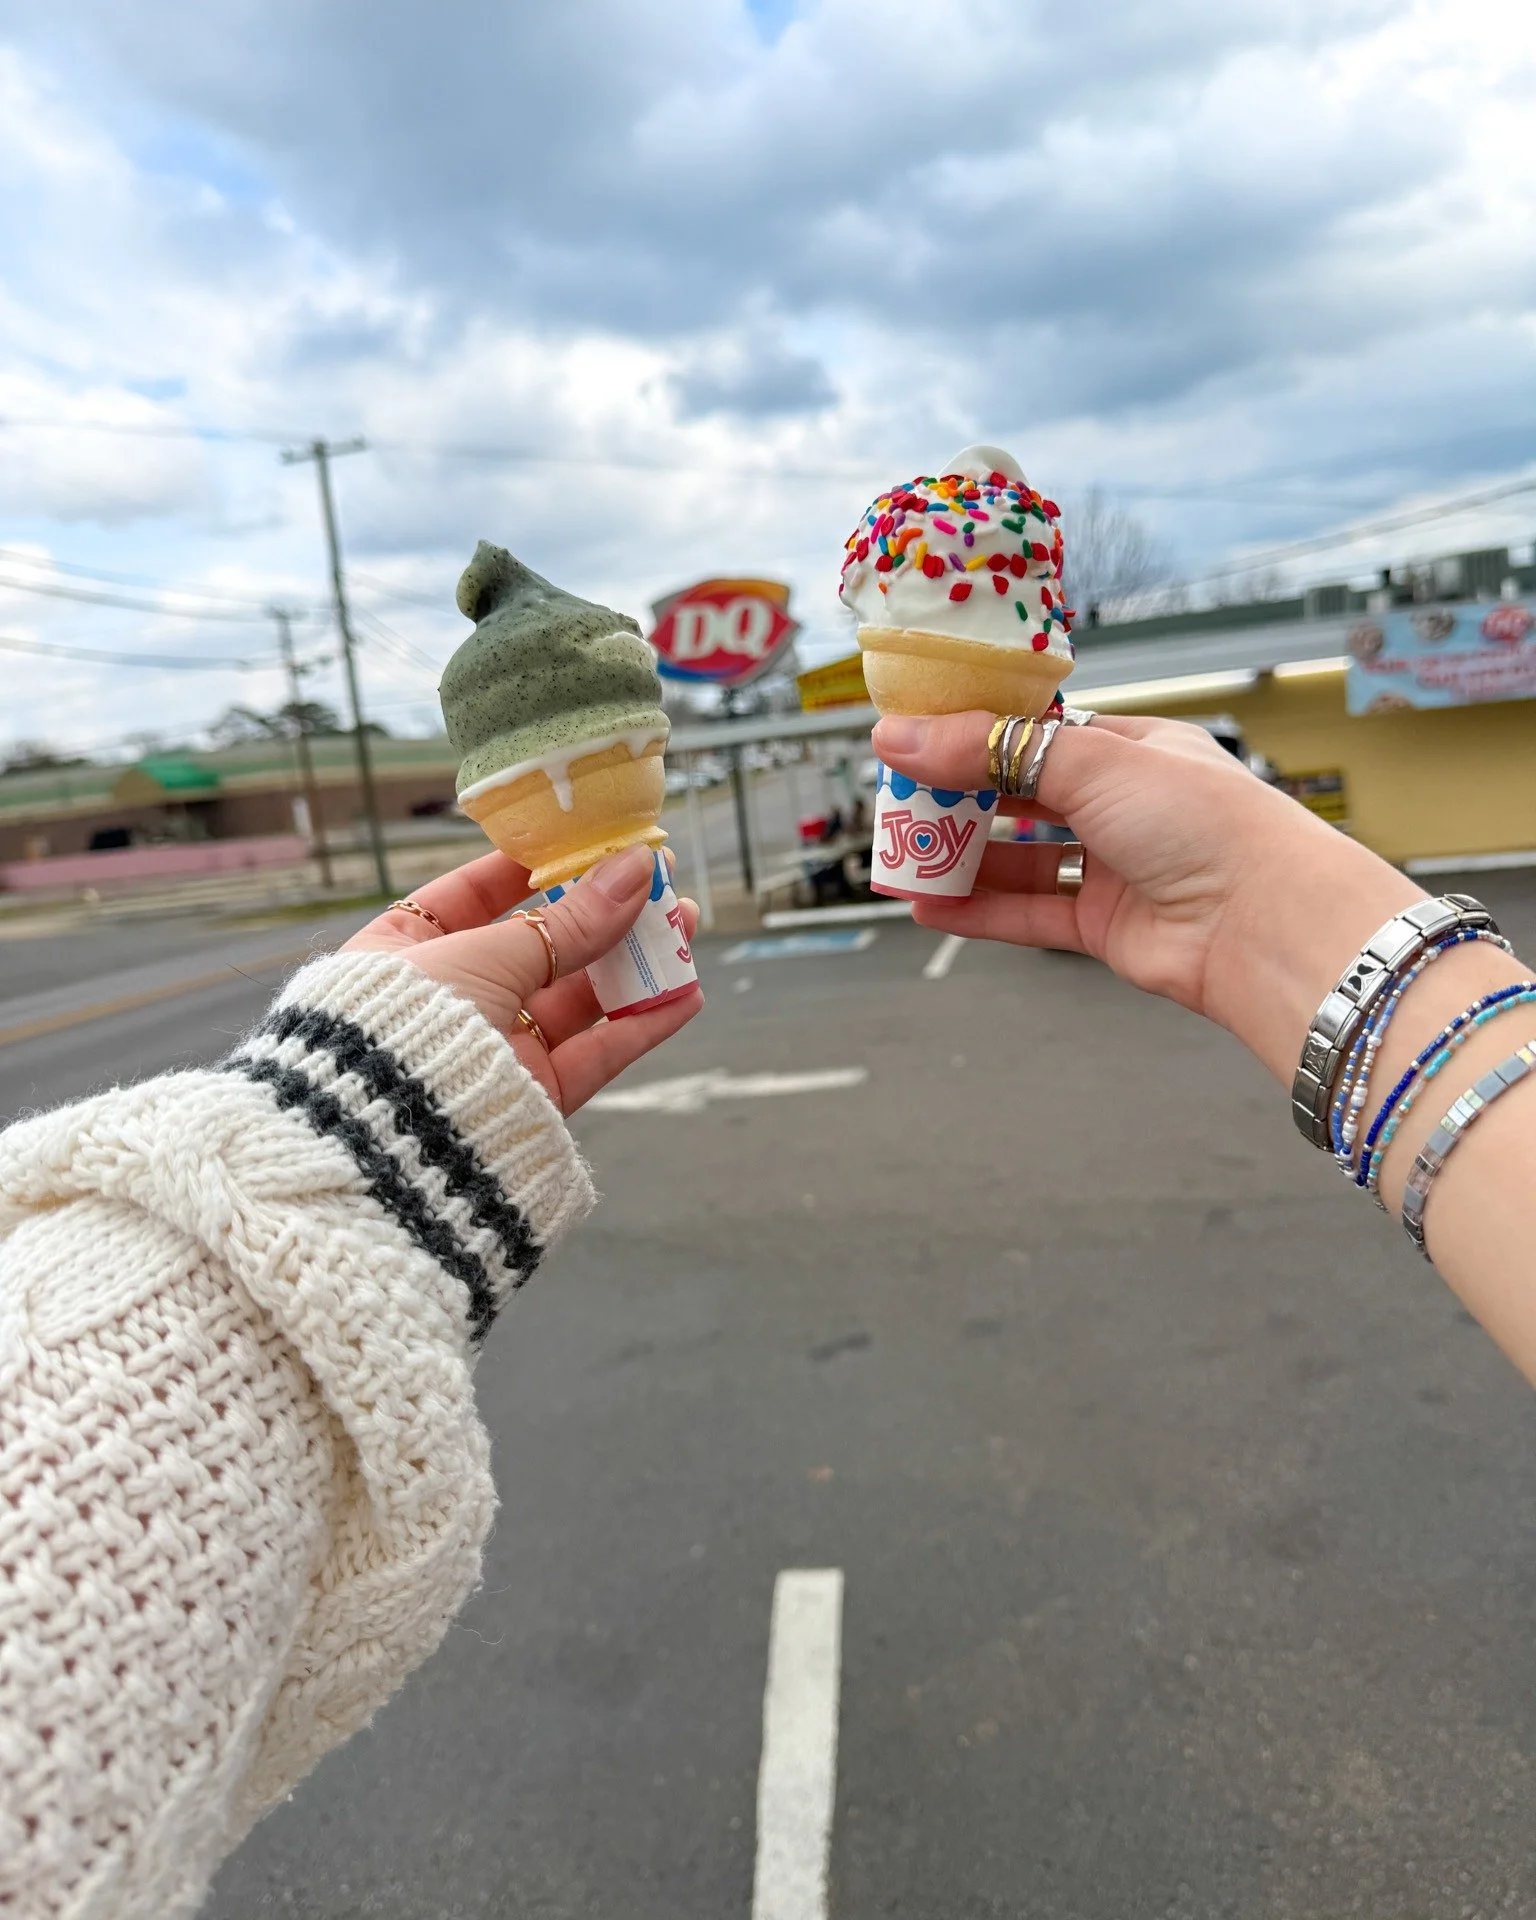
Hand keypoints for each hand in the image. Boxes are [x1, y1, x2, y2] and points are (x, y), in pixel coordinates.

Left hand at [343, 843, 702, 1114]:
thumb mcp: (487, 955)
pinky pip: (593, 1055)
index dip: (531, 867)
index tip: (586, 843)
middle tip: (656, 882)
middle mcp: (449, 999)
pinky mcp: (528, 1097)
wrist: (392, 1134)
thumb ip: (569, 922)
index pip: (473, 895)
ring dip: (633, 964)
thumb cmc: (409, 1020)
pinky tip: (684, 996)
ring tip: (684, 926)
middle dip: (601, 914)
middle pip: (540, 947)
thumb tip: (635, 871)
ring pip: (574, 999)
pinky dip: (640, 1026)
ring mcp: (491, 1050)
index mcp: (405, 951)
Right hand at [873, 711, 1420, 1080]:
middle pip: (1020, 798)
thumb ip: (989, 751)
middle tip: (896, 802)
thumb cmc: (1206, 825)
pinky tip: (930, 908)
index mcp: (1134, 749)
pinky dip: (979, 912)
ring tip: (900, 859)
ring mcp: (1116, 869)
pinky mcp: (1107, 928)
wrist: (1265, 925)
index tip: (913, 739)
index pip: (1037, 733)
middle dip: (958, 801)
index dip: (974, 735)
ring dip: (961, 861)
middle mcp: (1126, 808)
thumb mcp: (1087, 764)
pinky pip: (1029, 914)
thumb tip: (899, 736)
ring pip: (1020, 861)